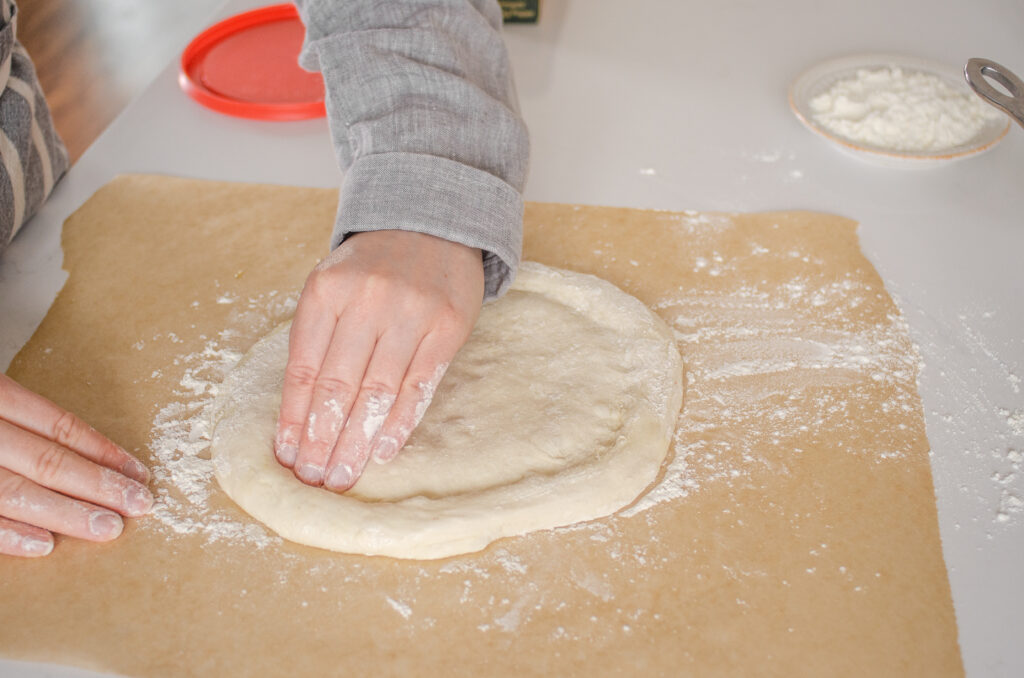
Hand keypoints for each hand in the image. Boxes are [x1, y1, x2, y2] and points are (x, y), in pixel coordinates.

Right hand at [0, 374, 152, 556]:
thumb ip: (24, 420)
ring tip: (108, 528)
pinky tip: (45, 544)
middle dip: (98, 485)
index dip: (102, 451)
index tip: (140, 473)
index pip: (59, 426)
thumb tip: (86, 455)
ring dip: (66, 513)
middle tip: (140, 505)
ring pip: (15, 491)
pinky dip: (10, 534)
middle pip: (46, 461)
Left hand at [274, 230, 484, 491]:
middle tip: (313, 477)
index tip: (286, 455)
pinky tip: (382, 450)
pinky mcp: (446, 328)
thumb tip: (299, 412)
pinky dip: (400, 423)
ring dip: (356, 440)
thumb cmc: (373, 265)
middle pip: (338, 385)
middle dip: (321, 439)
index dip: (293, 417)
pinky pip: (419, 386)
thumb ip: (316, 337)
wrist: (432, 223)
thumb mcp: (332, 285)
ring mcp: (410, 314)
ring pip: (377, 391)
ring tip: (342, 474)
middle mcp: (367, 300)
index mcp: (326, 290)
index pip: (304, 368)